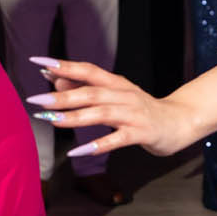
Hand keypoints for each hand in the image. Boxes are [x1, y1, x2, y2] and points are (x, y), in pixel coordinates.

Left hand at [27, 58, 195, 157]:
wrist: (179, 122)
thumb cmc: (141, 109)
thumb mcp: (114, 95)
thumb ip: (86, 89)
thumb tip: (55, 81)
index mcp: (116, 83)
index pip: (87, 70)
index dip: (64, 66)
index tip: (38, 63)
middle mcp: (124, 95)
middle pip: (91, 92)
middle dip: (62, 96)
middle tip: (36, 99)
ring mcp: (133, 114)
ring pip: (102, 113)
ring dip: (75, 117)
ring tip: (52, 120)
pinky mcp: (141, 133)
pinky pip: (117, 140)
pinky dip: (97, 145)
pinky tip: (77, 151)